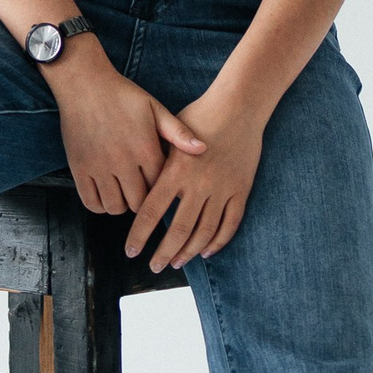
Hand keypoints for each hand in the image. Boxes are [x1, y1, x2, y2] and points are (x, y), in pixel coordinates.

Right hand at [48, 40, 204, 215]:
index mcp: (145, 148)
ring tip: (124, 193)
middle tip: (142, 191)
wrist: (84, 83)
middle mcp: (123, 161)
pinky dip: (100, 205)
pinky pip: (91, 202)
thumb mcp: (154, 108)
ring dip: (122, 204)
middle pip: (139, 202)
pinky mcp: (79, 168)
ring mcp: (99, 167)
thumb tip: (203, 149)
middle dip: (144, 201)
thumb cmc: (122, 95)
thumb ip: (178, 132)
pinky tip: (106, 194)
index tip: (161, 184)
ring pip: (115, 207)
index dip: (162, 189)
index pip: (160, 186)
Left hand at [123, 84, 262, 271]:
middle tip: (153, 267)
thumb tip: (141, 186)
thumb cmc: (201, 114)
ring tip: (176, 262)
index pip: (151, 211)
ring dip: (189, 251)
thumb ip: (158, 161)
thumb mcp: (171, 134)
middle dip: (163, 252)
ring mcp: (222, 189)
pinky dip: (218, 241)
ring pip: (204, 231)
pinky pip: (230, 223)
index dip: (139, 235)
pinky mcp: (241, 189)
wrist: (239, 106)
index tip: (131, 251)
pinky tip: (206, 250)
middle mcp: (198, 184)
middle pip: (178, 229)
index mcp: (176, 170)